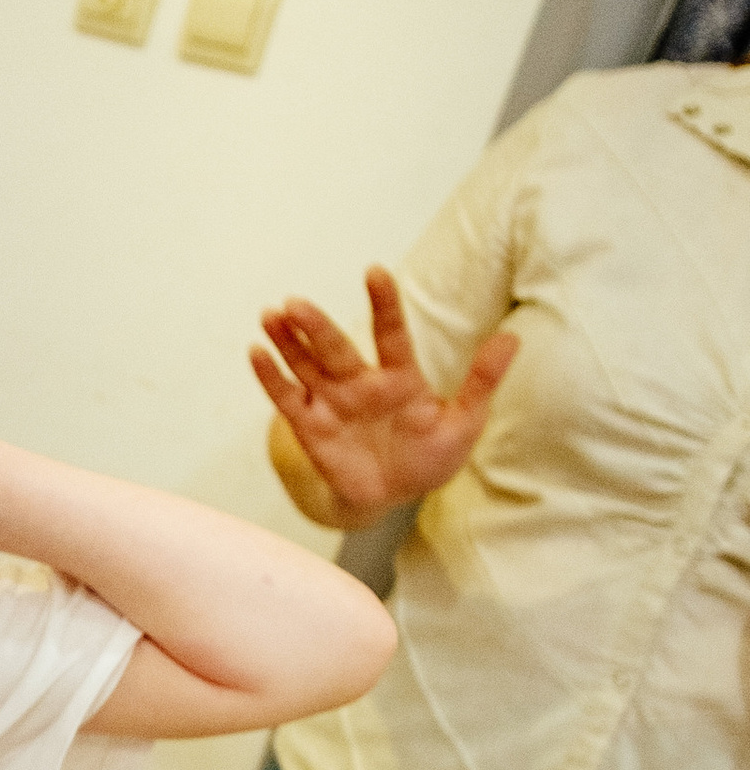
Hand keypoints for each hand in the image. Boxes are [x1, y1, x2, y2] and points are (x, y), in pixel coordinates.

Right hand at [251, 269, 516, 518]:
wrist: (393, 496)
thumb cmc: (430, 458)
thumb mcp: (464, 423)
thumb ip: (482, 382)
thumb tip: (514, 338)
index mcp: (399, 377)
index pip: (390, 332)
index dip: (383, 304)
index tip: (375, 272)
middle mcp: (360, 381)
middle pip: (335, 348)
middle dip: (315, 326)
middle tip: (296, 303)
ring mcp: (332, 401)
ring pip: (305, 363)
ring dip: (287, 340)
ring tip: (271, 314)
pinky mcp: (310, 425)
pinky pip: (286, 397)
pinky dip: (270, 376)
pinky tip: (255, 353)